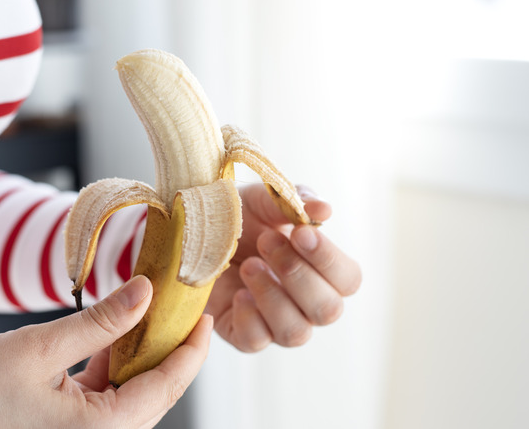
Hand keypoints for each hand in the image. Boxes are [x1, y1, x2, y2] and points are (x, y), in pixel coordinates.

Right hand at [0, 276, 212, 428]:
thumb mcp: (42, 347)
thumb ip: (100, 321)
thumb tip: (144, 292)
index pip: (165, 386)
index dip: (190, 350)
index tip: (201, 317)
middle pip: (155, 392)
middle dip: (171, 350)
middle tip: (180, 310)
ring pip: (134, 393)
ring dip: (143, 355)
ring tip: (150, 314)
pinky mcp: (71, 425)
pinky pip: (109, 396)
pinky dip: (116, 364)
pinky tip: (116, 333)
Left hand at [206, 184, 360, 351]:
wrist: (193, 233)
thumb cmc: (239, 217)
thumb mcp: (263, 200)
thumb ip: (294, 201)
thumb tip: (324, 209)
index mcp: (323, 272)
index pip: (348, 279)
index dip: (328, 259)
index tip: (300, 233)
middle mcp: (307, 304)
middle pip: (328, 310)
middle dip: (297, 273)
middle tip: (266, 241)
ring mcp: (277, 325)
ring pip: (296, 332)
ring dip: (272, 295)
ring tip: (248, 265)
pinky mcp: (244, 335)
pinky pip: (257, 341)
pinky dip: (248, 316)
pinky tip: (237, 292)